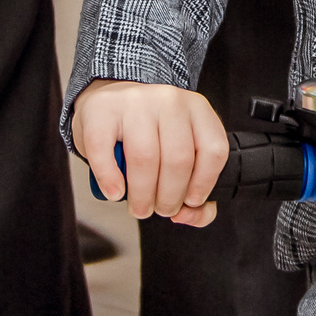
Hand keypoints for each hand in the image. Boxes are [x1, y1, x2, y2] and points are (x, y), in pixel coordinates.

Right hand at [71, 80, 228, 225]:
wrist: (111, 101)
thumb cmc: (148, 131)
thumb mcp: (179, 148)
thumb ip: (194, 187)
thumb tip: (188, 214)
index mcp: (197, 109)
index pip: (213, 149)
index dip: (204, 183)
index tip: (191, 201)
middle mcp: (169, 101)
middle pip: (178, 159)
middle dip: (170, 198)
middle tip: (160, 209)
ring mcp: (135, 102)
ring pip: (145, 158)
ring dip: (142, 195)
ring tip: (139, 206)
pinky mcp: (102, 110)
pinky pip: (105, 152)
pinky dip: (110, 180)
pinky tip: (115, 192)